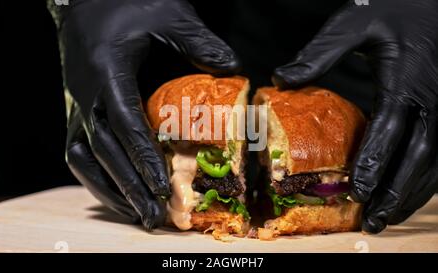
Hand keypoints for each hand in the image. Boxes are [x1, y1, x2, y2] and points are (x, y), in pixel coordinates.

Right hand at [47, 0, 239, 229]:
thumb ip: (200, 41)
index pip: (125, 123)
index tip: (161, 186)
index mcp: (107, 71)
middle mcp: (85, 94)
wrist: (84, 0)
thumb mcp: (168, 14)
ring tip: (134, 213)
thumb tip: (234, 70)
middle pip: (103, 150)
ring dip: (108, 188)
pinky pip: (77, 151)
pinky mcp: (75, 110)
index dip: (143, 158)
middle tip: (152, 215)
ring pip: (83, 157)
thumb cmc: (125, 4)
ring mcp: (76, 104)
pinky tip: (115, 191)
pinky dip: (95, 176)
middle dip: (128, 186)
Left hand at [272, 0, 437, 232]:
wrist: (429, 2)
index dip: (375, 162)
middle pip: (417, 156)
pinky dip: (423, 179)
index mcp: (406, 81)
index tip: (358, 191)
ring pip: (433, 162)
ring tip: (388, 219)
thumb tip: (281, 79)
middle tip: (374, 221)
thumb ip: (320, 52)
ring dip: (410, 193)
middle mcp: (430, 100)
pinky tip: (406, 193)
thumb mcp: (354, 23)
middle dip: (395, 191)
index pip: (390, 129)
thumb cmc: (393, 10)